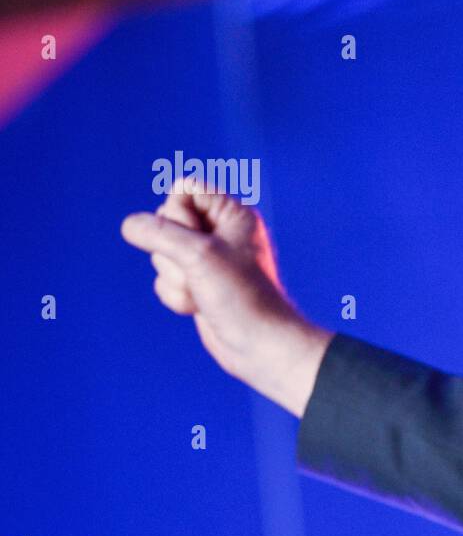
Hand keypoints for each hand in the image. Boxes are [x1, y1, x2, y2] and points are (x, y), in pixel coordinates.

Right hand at [119, 177, 332, 415]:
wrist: (259, 346)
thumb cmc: (241, 296)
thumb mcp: (198, 255)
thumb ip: (159, 233)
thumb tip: (130, 225)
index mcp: (233, 214)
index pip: (183, 189)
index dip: (177, 213)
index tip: (198, 239)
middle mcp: (221, 233)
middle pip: (165, 221)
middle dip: (173, 253)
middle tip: (202, 272)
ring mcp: (208, 261)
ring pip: (161, 254)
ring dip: (174, 278)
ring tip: (203, 293)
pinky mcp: (198, 285)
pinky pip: (164, 280)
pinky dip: (175, 295)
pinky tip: (198, 308)